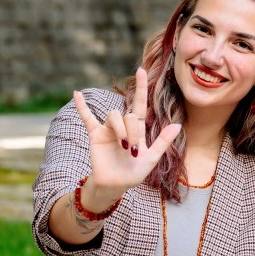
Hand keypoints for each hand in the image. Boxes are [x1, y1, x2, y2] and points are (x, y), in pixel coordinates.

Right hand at [74, 68, 181, 202]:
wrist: (115, 185)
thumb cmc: (134, 173)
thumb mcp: (152, 158)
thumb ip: (163, 141)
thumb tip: (178, 125)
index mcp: (138, 129)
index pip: (140, 104)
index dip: (141, 88)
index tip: (141, 70)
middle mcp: (123, 126)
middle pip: (128, 115)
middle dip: (132, 130)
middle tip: (132, 149)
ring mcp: (109, 129)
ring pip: (113, 115)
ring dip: (120, 130)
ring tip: (123, 147)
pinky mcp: (95, 134)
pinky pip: (87, 117)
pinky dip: (82, 106)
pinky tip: (76, 93)